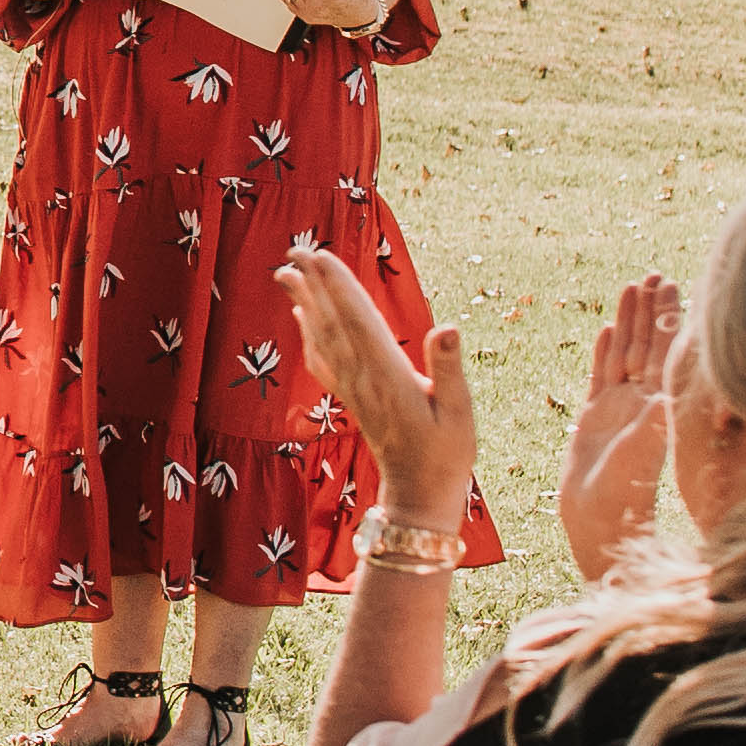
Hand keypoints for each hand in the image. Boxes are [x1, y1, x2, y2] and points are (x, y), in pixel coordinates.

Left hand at [281, 244, 472, 528]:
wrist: (419, 496)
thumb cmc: (446, 455)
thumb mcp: (458, 412)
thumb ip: (449, 369)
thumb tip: (447, 327)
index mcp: (388, 374)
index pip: (358, 320)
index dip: (339, 287)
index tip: (320, 257)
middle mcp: (362, 377)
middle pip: (332, 322)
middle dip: (313, 284)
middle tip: (294, 249)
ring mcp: (353, 389)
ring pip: (323, 338)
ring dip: (304, 303)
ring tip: (286, 272)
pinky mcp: (352, 398)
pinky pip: (324, 361)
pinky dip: (309, 335)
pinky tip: (301, 319)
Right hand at [560, 276, 681, 581]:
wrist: (600, 524)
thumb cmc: (626, 497)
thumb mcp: (642, 458)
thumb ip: (653, 426)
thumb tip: (666, 396)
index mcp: (661, 406)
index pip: (668, 353)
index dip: (670, 319)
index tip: (675, 286)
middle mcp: (645, 403)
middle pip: (648, 346)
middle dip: (652, 311)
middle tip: (656, 275)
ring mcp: (621, 409)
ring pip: (625, 355)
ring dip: (628, 322)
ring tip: (630, 288)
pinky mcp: (597, 418)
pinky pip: (602, 375)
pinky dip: (605, 351)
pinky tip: (606, 330)